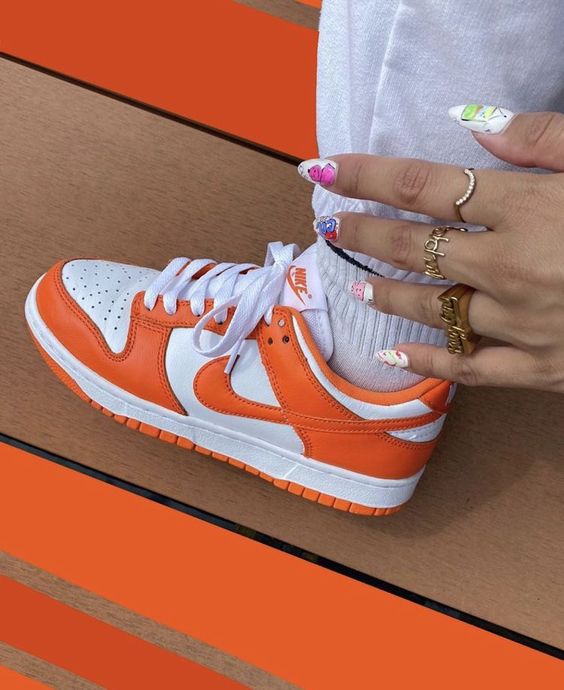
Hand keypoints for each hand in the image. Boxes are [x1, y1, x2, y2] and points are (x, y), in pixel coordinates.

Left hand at [300, 112, 563, 391]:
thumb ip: (543, 139)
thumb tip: (472, 125)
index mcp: (529, 208)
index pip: (422, 185)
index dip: (366, 175)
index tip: (325, 170)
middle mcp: (512, 267)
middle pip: (414, 246)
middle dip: (363, 232)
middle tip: (330, 225)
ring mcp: (522, 324)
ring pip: (432, 308)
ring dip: (386, 294)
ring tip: (357, 283)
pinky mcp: (539, 369)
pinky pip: (471, 371)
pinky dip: (431, 365)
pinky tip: (398, 357)